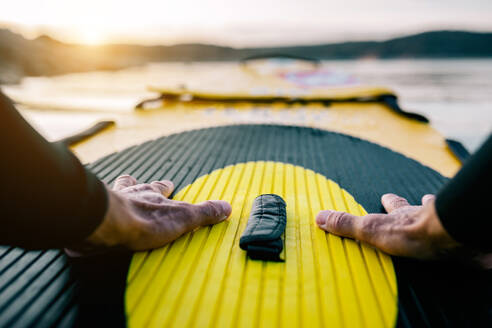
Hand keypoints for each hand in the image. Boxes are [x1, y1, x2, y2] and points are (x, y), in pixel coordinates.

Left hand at [66, 175, 231, 255]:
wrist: (105, 225)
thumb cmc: (144, 221)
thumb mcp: (182, 218)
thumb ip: (204, 213)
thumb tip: (228, 207)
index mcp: (152, 195)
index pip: (161, 187)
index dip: (166, 186)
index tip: (169, 184)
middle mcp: (131, 193)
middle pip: (135, 184)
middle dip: (139, 184)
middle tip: (138, 181)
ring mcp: (110, 201)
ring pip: (115, 190)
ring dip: (118, 189)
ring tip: (119, 188)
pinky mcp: (92, 213)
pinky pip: (96, 205)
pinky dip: (97, 205)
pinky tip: (95, 209)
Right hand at [316, 193, 459, 258]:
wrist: (450, 238)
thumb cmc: (411, 233)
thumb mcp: (371, 230)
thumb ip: (347, 224)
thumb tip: (319, 217)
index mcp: (400, 216)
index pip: (392, 205)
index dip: (388, 201)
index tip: (385, 195)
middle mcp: (422, 216)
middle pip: (417, 207)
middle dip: (414, 204)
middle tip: (417, 200)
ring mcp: (443, 225)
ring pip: (438, 216)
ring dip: (436, 214)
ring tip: (437, 212)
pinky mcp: (460, 240)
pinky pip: (460, 236)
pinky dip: (461, 237)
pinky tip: (463, 242)